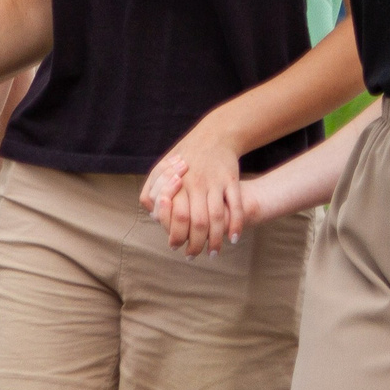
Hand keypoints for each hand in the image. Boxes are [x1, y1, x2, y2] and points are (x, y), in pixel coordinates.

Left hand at [145, 154, 276, 257]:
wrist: (215, 135)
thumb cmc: (184, 156)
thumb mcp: (162, 168)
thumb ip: (153, 191)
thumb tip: (154, 216)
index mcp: (177, 182)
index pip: (176, 217)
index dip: (176, 234)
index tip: (176, 245)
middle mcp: (196, 183)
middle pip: (198, 222)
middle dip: (196, 244)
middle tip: (193, 255)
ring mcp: (215, 182)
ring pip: (217, 218)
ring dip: (216, 240)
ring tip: (212, 253)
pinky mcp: (231, 181)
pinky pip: (236, 207)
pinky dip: (236, 225)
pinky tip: (233, 239)